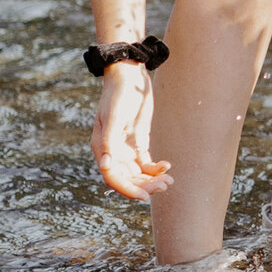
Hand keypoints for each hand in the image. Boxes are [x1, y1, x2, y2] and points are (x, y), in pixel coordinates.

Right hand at [91, 62, 172, 200]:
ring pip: (138, 173)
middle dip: (145, 185)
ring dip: (152, 180)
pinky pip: (146, 163)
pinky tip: (166, 166)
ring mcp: (126, 147)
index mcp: (102, 148)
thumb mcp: (114, 116)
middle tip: (165, 186)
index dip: (128, 189)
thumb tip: (105, 165)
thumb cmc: (118, 94)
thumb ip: (108, 141)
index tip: (145, 196)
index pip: (113, 177)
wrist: (129, 75)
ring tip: (169, 181)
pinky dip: (155, 168)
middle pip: (127, 178)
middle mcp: (112, 151)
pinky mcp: (138, 141)